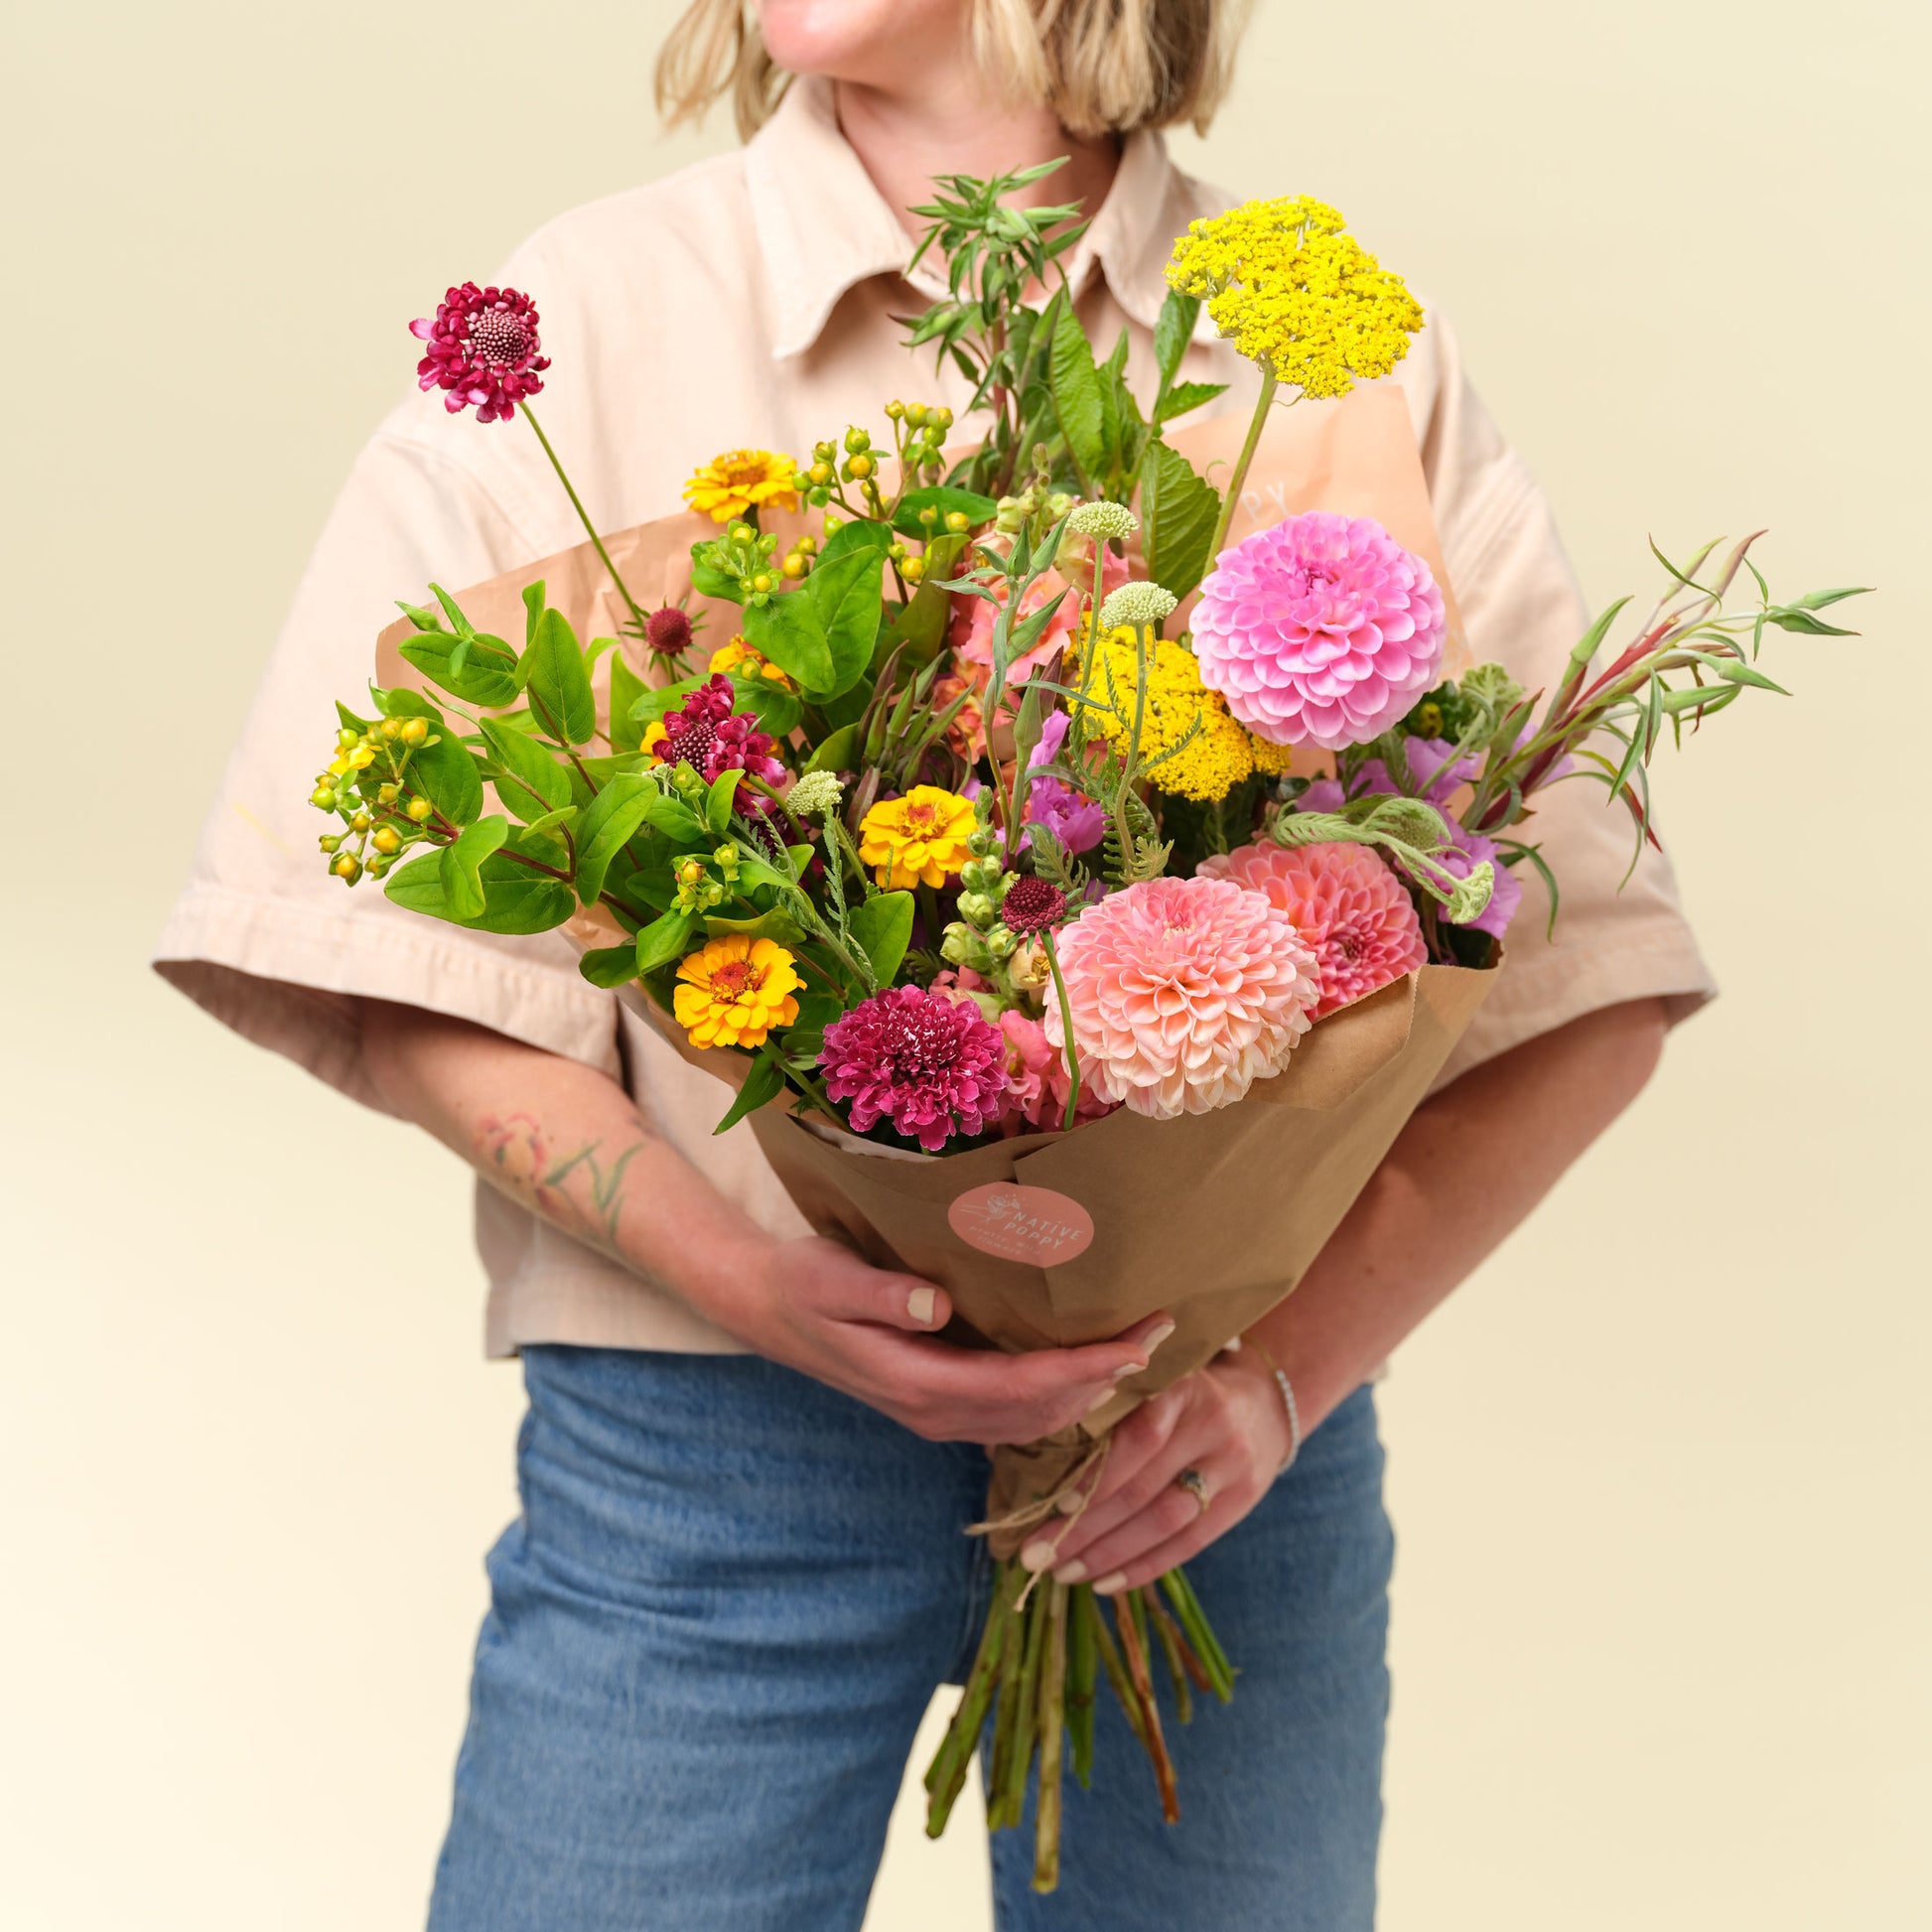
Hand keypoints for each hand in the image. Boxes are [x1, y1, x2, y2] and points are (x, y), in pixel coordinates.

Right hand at [720, 1234, 1174, 1445]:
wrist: (765, 1309)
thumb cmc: (802, 1283)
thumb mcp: (831, 1278)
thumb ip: (882, 1292)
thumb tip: (937, 1303)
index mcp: (917, 1384)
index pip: (1020, 1386)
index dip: (1083, 1370)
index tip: (1136, 1346)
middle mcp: (935, 1412)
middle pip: (1040, 1411)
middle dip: (1105, 1380)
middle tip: (1164, 1336)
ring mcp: (938, 1414)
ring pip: (1032, 1420)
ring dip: (1090, 1391)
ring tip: (1142, 1352)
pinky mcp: (939, 1402)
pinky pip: (1015, 1412)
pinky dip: (1061, 1395)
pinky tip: (1089, 1369)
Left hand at [1014, 1352, 1290, 1591]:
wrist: (1261, 1404)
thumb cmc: (1177, 1394)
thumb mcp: (1150, 1380)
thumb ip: (1105, 1404)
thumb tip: (1016, 1447)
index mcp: (1179, 1387)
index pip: (1137, 1438)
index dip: (1096, 1475)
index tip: (1055, 1504)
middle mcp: (1211, 1424)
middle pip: (1144, 1488)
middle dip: (1085, 1527)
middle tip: (1037, 1555)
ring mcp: (1233, 1466)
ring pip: (1164, 1522)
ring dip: (1109, 1554)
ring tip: (1064, 1573)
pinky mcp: (1243, 1501)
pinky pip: (1189, 1545)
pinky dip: (1143, 1567)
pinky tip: (1104, 1583)